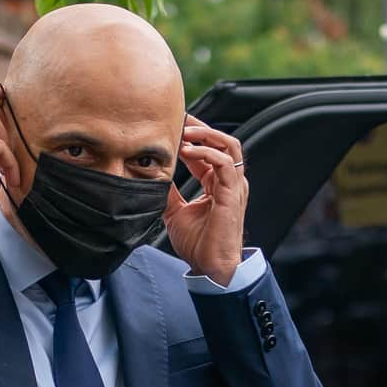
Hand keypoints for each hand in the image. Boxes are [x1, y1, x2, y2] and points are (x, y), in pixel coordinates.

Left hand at [163, 115, 248, 285]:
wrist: (210, 267)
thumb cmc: (198, 244)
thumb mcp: (175, 211)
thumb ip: (169, 191)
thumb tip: (152, 176)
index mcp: (217, 184)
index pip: (208, 150)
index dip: (192, 136)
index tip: (174, 125)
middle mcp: (229, 182)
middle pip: (222, 142)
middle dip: (201, 127)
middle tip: (180, 119)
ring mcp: (233, 187)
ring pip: (230, 146)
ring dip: (207, 135)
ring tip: (186, 131)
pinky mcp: (233, 194)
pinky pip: (225, 164)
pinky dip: (208, 152)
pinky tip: (190, 150)